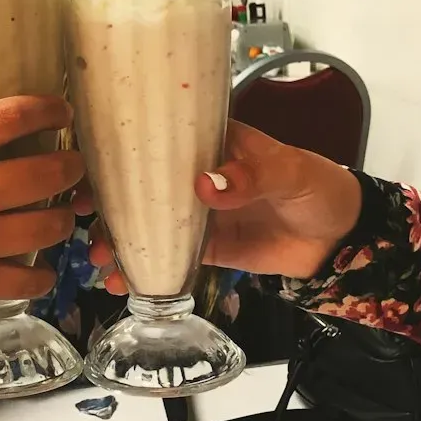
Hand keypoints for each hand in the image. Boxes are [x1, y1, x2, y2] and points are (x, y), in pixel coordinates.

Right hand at [0, 96, 82, 393]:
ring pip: (46, 225)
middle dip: (70, 167)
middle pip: (43, 173)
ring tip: (62, 214)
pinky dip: (40, 276)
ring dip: (62, 219)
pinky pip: (26, 279)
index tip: (60, 110)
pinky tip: (41, 270)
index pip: (5, 119)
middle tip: (74, 165)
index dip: (44, 110)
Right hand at [82, 121, 360, 292]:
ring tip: (96, 255)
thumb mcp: (289, 172)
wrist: (342, 240)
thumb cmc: (318, 186)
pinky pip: (167, 257)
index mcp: (213, 142)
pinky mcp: (205, 248)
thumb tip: (207, 183)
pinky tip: (120, 282)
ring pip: (146, 222)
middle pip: (141, 183)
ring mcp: (197, 213)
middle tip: (79, 213)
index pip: (160, 137)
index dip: (120, 147)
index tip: (87, 161)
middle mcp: (196, 174)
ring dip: (117, 237)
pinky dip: (143, 269)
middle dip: (106, 198)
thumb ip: (251, 176)